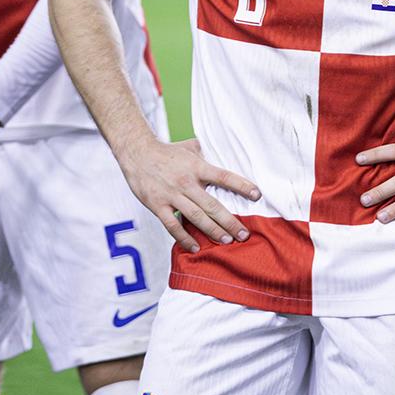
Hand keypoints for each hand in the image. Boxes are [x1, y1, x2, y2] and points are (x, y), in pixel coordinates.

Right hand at [121, 135, 261, 252]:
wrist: (137, 153)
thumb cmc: (167, 152)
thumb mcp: (191, 147)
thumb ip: (208, 155)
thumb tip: (226, 155)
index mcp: (197, 166)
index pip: (224, 177)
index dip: (242, 186)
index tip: (257, 195)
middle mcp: (186, 182)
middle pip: (212, 204)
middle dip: (230, 221)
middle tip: (244, 234)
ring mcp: (171, 195)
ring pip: (196, 217)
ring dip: (213, 231)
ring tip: (227, 241)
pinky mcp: (157, 205)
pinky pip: (172, 226)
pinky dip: (184, 238)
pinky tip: (196, 247)